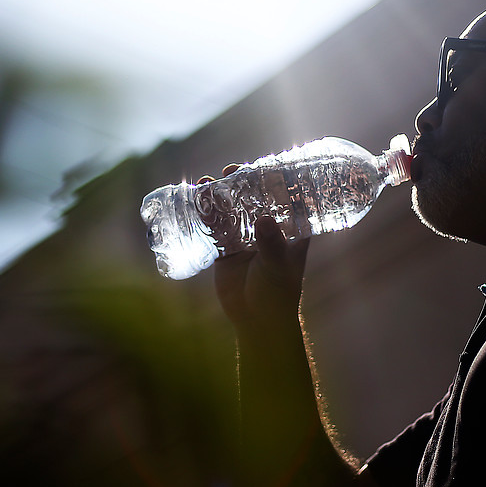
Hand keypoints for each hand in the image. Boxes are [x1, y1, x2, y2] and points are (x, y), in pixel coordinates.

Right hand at [201, 164, 309, 327]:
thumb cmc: (277, 294)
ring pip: (231, 210)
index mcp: (290, 229)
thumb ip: (272, 244)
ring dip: (219, 195)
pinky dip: (205, 214)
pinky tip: (195, 201)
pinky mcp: (226, 249)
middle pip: (254, 198)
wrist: (256, 321)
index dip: (273, 178)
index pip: (284, 197)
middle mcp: (268, 229)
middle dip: (241, 182)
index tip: (261, 164)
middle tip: (230, 171)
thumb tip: (263, 220)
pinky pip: (214, 227)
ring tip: (207, 182)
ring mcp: (245, 237)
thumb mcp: (278, 266)